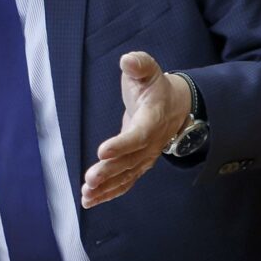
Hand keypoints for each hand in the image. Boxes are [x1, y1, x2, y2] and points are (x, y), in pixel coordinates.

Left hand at [81, 52, 189, 208]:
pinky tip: (90, 200)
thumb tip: (128, 61)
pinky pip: (125, 182)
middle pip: (130, 161)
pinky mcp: (138, 164)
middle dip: (109, 171)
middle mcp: (151, 142)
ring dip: (106, 187)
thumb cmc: (154, 86)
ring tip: (86, 195)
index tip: (102, 151)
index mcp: (153, 118)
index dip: (122, 144)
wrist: (174, 106)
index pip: (139, 135)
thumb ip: (139, 64)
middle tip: (90, 179)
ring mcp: (146, 156)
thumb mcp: (148, 70)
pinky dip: (108, 192)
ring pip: (126, 175)